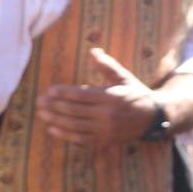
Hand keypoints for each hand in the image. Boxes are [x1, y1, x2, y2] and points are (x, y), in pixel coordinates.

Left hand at [36, 48, 159, 146]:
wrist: (152, 119)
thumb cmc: (136, 94)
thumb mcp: (124, 77)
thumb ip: (107, 65)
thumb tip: (93, 51)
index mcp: (110, 97)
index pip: (81, 95)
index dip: (63, 93)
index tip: (50, 90)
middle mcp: (107, 115)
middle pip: (74, 111)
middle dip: (54, 106)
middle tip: (39, 102)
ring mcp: (105, 130)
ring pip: (75, 125)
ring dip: (55, 120)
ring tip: (42, 114)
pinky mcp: (105, 140)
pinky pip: (81, 139)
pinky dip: (65, 135)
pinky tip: (52, 129)